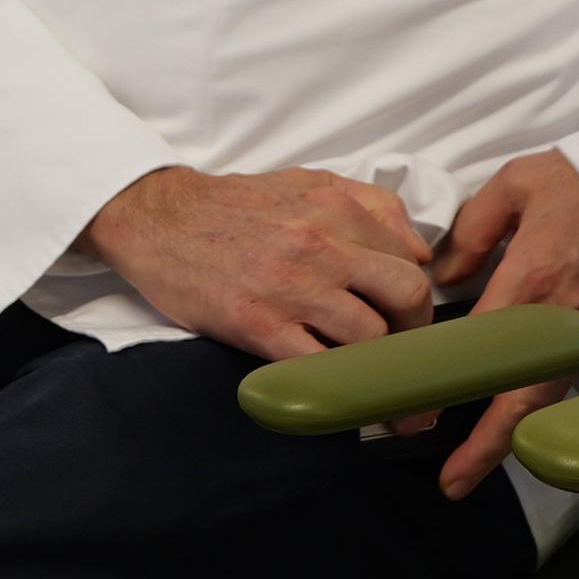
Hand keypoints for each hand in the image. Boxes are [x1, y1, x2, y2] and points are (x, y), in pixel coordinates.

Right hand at [77, 164, 436, 360]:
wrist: (157, 219)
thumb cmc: (236, 206)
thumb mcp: (308, 184)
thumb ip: (371, 207)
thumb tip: (421, 252)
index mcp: (338, 207)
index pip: (412, 262)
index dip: (419, 300)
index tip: (412, 325)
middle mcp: (322, 244)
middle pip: (407, 297)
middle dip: (415, 336)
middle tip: (405, 358)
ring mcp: (290, 287)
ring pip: (369, 338)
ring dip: (376, 366)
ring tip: (374, 383)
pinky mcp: (257, 325)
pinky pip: (316, 367)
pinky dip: (334, 386)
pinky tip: (336, 394)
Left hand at [425, 149, 578, 497]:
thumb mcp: (516, 185)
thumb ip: (471, 231)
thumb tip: (443, 275)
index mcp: (528, 283)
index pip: (477, 353)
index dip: (447, 388)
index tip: (419, 415)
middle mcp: (561, 321)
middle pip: (521, 405)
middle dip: (487, 449)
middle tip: (454, 483)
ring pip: (548, 401)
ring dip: (516, 436)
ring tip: (478, 461)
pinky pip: (571, 379)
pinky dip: (544, 407)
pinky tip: (521, 415)